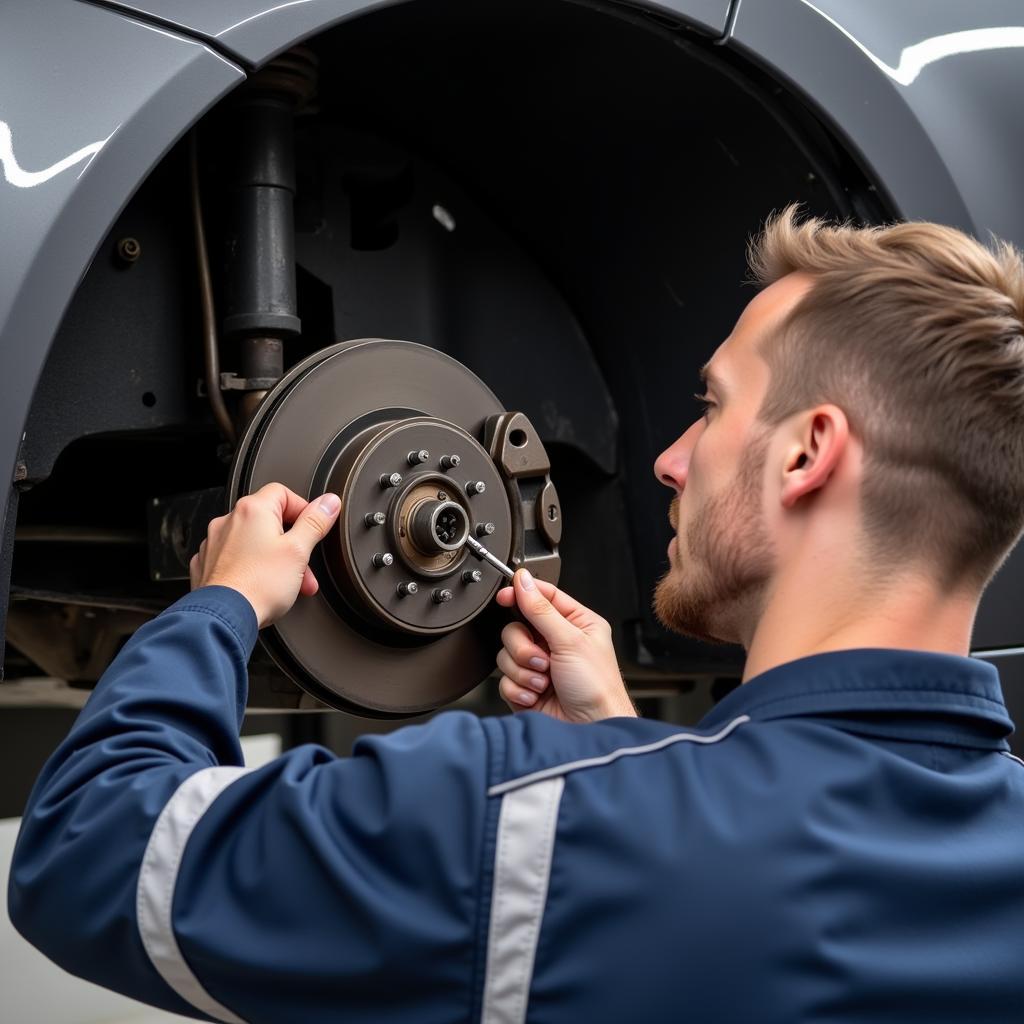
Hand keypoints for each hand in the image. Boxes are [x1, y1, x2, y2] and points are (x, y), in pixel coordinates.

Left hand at [190, 483, 341, 628]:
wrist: (224, 617)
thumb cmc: (258, 585)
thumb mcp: (299, 551)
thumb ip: (315, 522)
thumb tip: (329, 503)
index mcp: (252, 510)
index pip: (284, 493)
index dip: (303, 509)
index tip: (313, 528)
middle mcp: (229, 521)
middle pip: (270, 521)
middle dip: (292, 543)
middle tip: (304, 564)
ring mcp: (215, 543)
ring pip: (253, 542)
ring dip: (274, 559)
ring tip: (287, 583)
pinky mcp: (208, 564)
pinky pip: (236, 559)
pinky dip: (251, 568)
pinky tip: (262, 586)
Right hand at [495, 569, 635, 721]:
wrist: (591, 729)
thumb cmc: (597, 688)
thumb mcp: (571, 641)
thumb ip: (542, 610)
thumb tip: (523, 582)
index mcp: (575, 623)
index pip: (542, 597)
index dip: (521, 594)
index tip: (504, 596)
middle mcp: (556, 642)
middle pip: (516, 627)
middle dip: (524, 647)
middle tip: (542, 660)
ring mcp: (540, 666)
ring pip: (507, 654)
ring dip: (524, 670)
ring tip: (544, 681)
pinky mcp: (526, 687)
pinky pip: (504, 679)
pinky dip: (519, 688)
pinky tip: (537, 695)